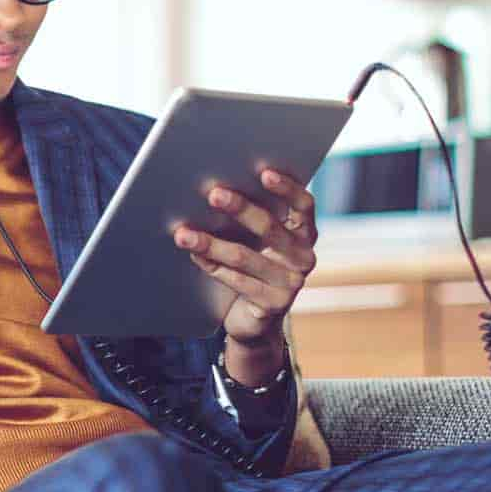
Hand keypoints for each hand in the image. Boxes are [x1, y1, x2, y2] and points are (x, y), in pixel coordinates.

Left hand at [170, 168, 318, 346]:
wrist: (255, 318)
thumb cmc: (253, 266)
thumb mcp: (259, 241)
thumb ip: (251, 218)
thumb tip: (215, 190)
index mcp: (305, 233)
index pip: (304, 205)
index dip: (287, 188)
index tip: (264, 172)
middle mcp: (304, 256)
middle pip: (270, 227)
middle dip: (240, 208)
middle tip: (213, 194)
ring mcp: (291, 283)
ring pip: (245, 257)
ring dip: (211, 243)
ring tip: (184, 234)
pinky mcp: (274, 304)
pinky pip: (237, 281)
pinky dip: (212, 266)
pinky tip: (194, 255)